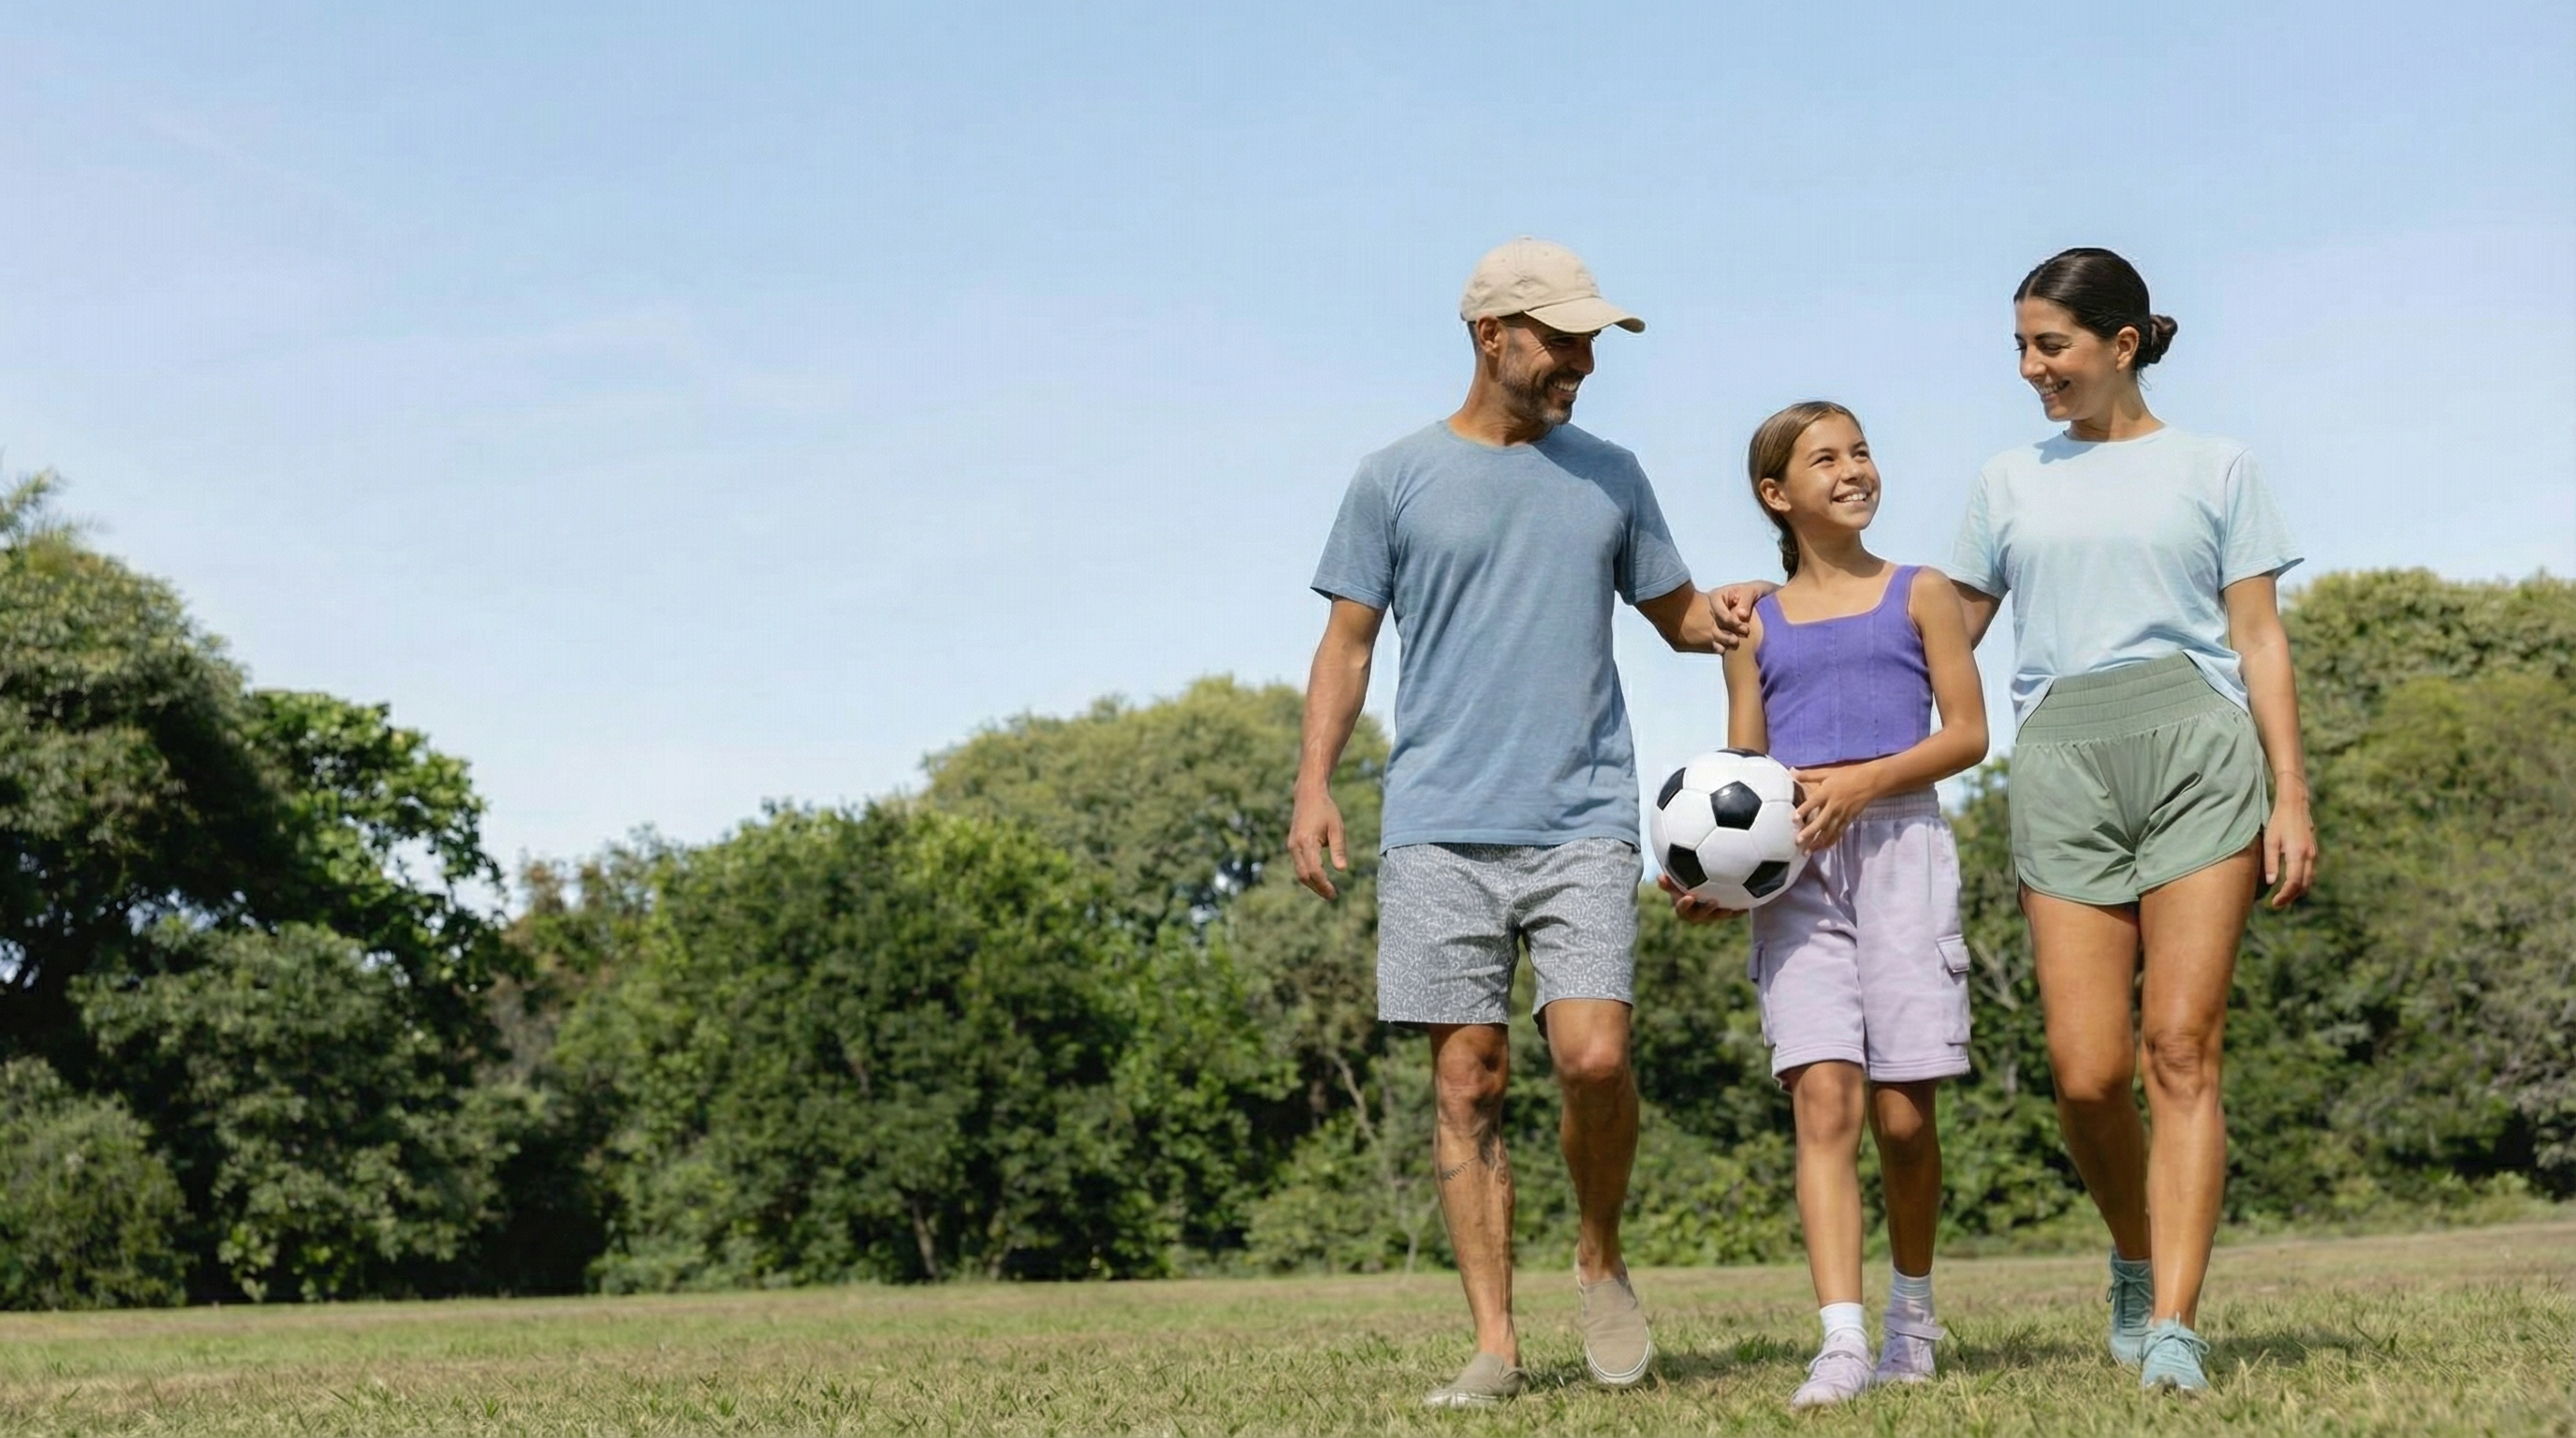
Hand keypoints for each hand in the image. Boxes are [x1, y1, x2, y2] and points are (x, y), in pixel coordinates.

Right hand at [1289, 788, 1347, 899]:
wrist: (1308, 795)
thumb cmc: (1325, 810)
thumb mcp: (1337, 828)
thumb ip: (1339, 849)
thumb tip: (1342, 870)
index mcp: (1306, 841)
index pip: (1314, 870)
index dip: (1324, 884)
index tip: (1334, 893)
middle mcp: (1295, 846)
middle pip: (1304, 876)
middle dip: (1317, 888)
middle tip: (1332, 896)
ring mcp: (1291, 846)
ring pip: (1299, 873)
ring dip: (1312, 884)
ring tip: (1327, 890)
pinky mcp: (1292, 846)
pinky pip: (1299, 865)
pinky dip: (1308, 875)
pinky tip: (1320, 878)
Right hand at [1658, 871, 1743, 923]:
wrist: (1703, 887)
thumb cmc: (1684, 882)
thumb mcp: (1676, 881)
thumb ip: (1669, 881)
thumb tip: (1659, 877)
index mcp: (1684, 906)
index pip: (1681, 909)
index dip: (1684, 905)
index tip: (1689, 897)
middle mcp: (1697, 913)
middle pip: (1699, 916)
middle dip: (1706, 911)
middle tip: (1713, 901)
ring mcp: (1711, 915)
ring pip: (1717, 916)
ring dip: (1723, 912)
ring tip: (1731, 907)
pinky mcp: (1724, 913)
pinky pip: (1732, 913)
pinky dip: (1738, 910)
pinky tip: (1747, 905)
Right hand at [1705, 581, 1773, 652]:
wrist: (1762, 600)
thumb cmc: (1755, 593)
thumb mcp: (1753, 591)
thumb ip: (1746, 601)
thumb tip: (1741, 615)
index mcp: (1718, 597)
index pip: (1718, 611)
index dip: (1730, 620)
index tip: (1744, 627)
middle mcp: (1715, 611)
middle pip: (1715, 624)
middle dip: (1727, 633)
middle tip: (1745, 634)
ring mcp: (1718, 623)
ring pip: (1715, 634)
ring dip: (1724, 641)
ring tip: (1736, 644)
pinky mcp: (1722, 633)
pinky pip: (1717, 642)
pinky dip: (1720, 647)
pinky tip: (1723, 651)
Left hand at [1791, 763, 1880, 851]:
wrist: (1870, 782)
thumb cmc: (1847, 775)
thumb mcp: (1827, 772)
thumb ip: (1808, 774)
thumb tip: (1791, 771)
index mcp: (1827, 792)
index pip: (1813, 802)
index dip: (1804, 810)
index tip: (1793, 819)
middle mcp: (1834, 805)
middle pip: (1821, 821)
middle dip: (1809, 832)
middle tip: (1798, 841)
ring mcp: (1842, 815)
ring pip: (1829, 831)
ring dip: (1818, 842)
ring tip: (1807, 851)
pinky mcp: (1848, 820)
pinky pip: (1838, 833)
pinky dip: (1830, 841)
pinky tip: (1822, 848)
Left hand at [2263, 784, 2316, 908]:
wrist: (2295, 805)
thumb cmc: (2279, 822)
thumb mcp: (2270, 841)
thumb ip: (2270, 862)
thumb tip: (2271, 883)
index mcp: (2297, 854)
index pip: (2294, 883)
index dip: (2285, 896)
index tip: (2274, 904)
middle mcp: (2309, 856)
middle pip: (2304, 885)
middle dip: (2291, 897)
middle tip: (2277, 904)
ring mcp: (2313, 854)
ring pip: (2309, 880)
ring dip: (2298, 891)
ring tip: (2282, 897)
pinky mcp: (2313, 852)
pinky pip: (2310, 873)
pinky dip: (2302, 882)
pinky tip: (2291, 884)